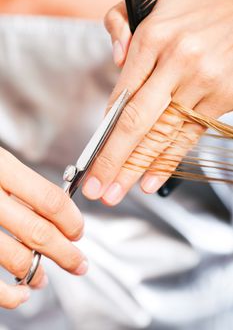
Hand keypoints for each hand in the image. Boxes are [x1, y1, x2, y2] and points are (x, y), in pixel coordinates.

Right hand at [0, 148, 85, 308]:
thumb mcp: (0, 163)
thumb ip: (25, 184)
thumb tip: (61, 213)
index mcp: (3, 168)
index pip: (50, 200)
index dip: (71, 220)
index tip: (77, 232)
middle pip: (39, 232)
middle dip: (66, 253)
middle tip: (78, 262)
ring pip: (16, 257)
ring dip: (37, 273)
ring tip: (42, 277)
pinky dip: (10, 294)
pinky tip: (20, 292)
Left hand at [82, 0, 232, 204]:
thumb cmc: (196, 10)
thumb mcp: (155, 0)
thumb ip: (122, 23)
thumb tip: (116, 60)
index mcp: (153, 38)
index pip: (121, 96)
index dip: (105, 131)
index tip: (92, 156)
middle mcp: (176, 63)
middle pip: (137, 123)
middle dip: (113, 161)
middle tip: (96, 188)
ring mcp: (200, 83)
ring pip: (162, 135)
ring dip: (136, 168)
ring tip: (116, 192)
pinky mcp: (220, 98)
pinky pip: (189, 136)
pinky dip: (168, 162)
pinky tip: (150, 181)